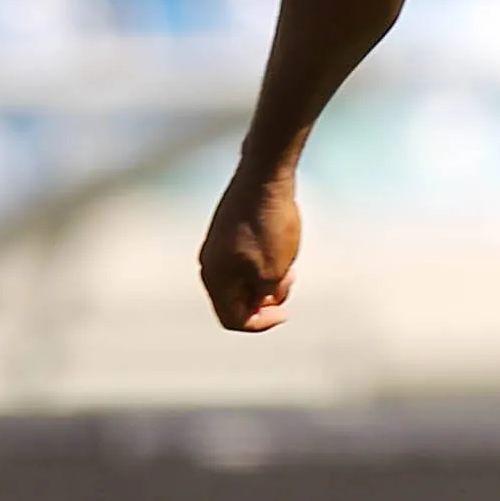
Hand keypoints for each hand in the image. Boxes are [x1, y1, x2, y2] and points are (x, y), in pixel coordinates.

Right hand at [198, 162, 300, 332]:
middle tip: (289, 279)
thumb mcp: (273, 272)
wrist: (264, 178)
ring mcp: (218, 245)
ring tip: (289, 262)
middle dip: (266, 298)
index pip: (233, 319)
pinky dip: (265, 262)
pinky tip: (283, 247)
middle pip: (237, 300)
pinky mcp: (229, 230)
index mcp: (215, 278)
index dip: (261, 323)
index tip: (285, 311)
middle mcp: (210, 263)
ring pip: (243, 279)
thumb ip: (264, 296)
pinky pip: (245, 259)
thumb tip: (260, 300)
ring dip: (268, 279)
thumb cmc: (268, 226)